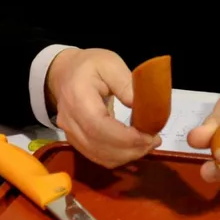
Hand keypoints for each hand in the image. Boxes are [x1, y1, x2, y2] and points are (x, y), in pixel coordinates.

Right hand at [46, 47, 159, 168]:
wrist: (65, 72)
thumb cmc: (89, 65)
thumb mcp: (111, 63)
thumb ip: (126, 83)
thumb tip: (143, 107)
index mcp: (78, 97)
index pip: (99, 126)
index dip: (126, 138)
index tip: (149, 136)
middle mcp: (70, 120)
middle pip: (100, 146)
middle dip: (131, 149)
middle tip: (154, 140)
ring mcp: (70, 134)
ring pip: (99, 156)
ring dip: (126, 155)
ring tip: (147, 144)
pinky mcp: (76, 141)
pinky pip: (97, 156)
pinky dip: (117, 156)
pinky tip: (133, 147)